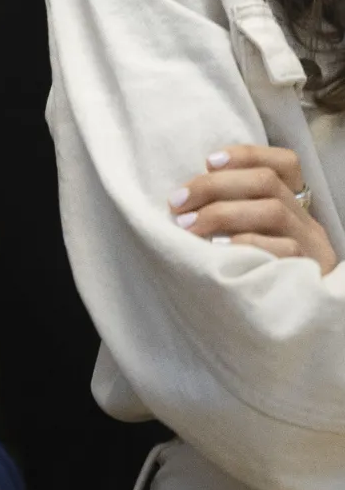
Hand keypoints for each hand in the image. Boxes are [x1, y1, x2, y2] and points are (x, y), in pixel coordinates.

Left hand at [171, 143, 337, 271]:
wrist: (287, 334)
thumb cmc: (250, 280)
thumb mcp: (243, 241)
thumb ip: (230, 215)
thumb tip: (182, 198)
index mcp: (294, 208)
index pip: (285, 164)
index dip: (246, 155)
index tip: (207, 160)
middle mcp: (307, 225)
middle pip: (268, 183)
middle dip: (215, 186)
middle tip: (177, 202)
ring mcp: (311, 250)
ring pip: (274, 211)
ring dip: (221, 212)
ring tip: (187, 227)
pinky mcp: (308, 277)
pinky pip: (282, 250)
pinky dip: (245, 244)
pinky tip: (216, 251)